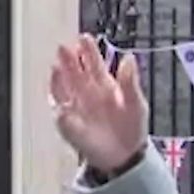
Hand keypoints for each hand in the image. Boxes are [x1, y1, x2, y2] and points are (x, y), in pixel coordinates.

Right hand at [49, 34, 148, 172]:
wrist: (126, 155)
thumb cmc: (132, 126)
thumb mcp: (136, 103)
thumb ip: (130, 82)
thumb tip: (129, 58)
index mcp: (104, 84)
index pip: (93, 63)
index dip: (88, 50)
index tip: (84, 38)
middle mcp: (87, 92)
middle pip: (74, 72)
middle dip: (68, 60)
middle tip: (64, 48)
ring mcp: (77, 107)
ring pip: (63, 88)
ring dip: (59, 78)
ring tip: (57, 68)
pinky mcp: (69, 124)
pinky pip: (60, 113)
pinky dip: (59, 107)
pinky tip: (60, 101)